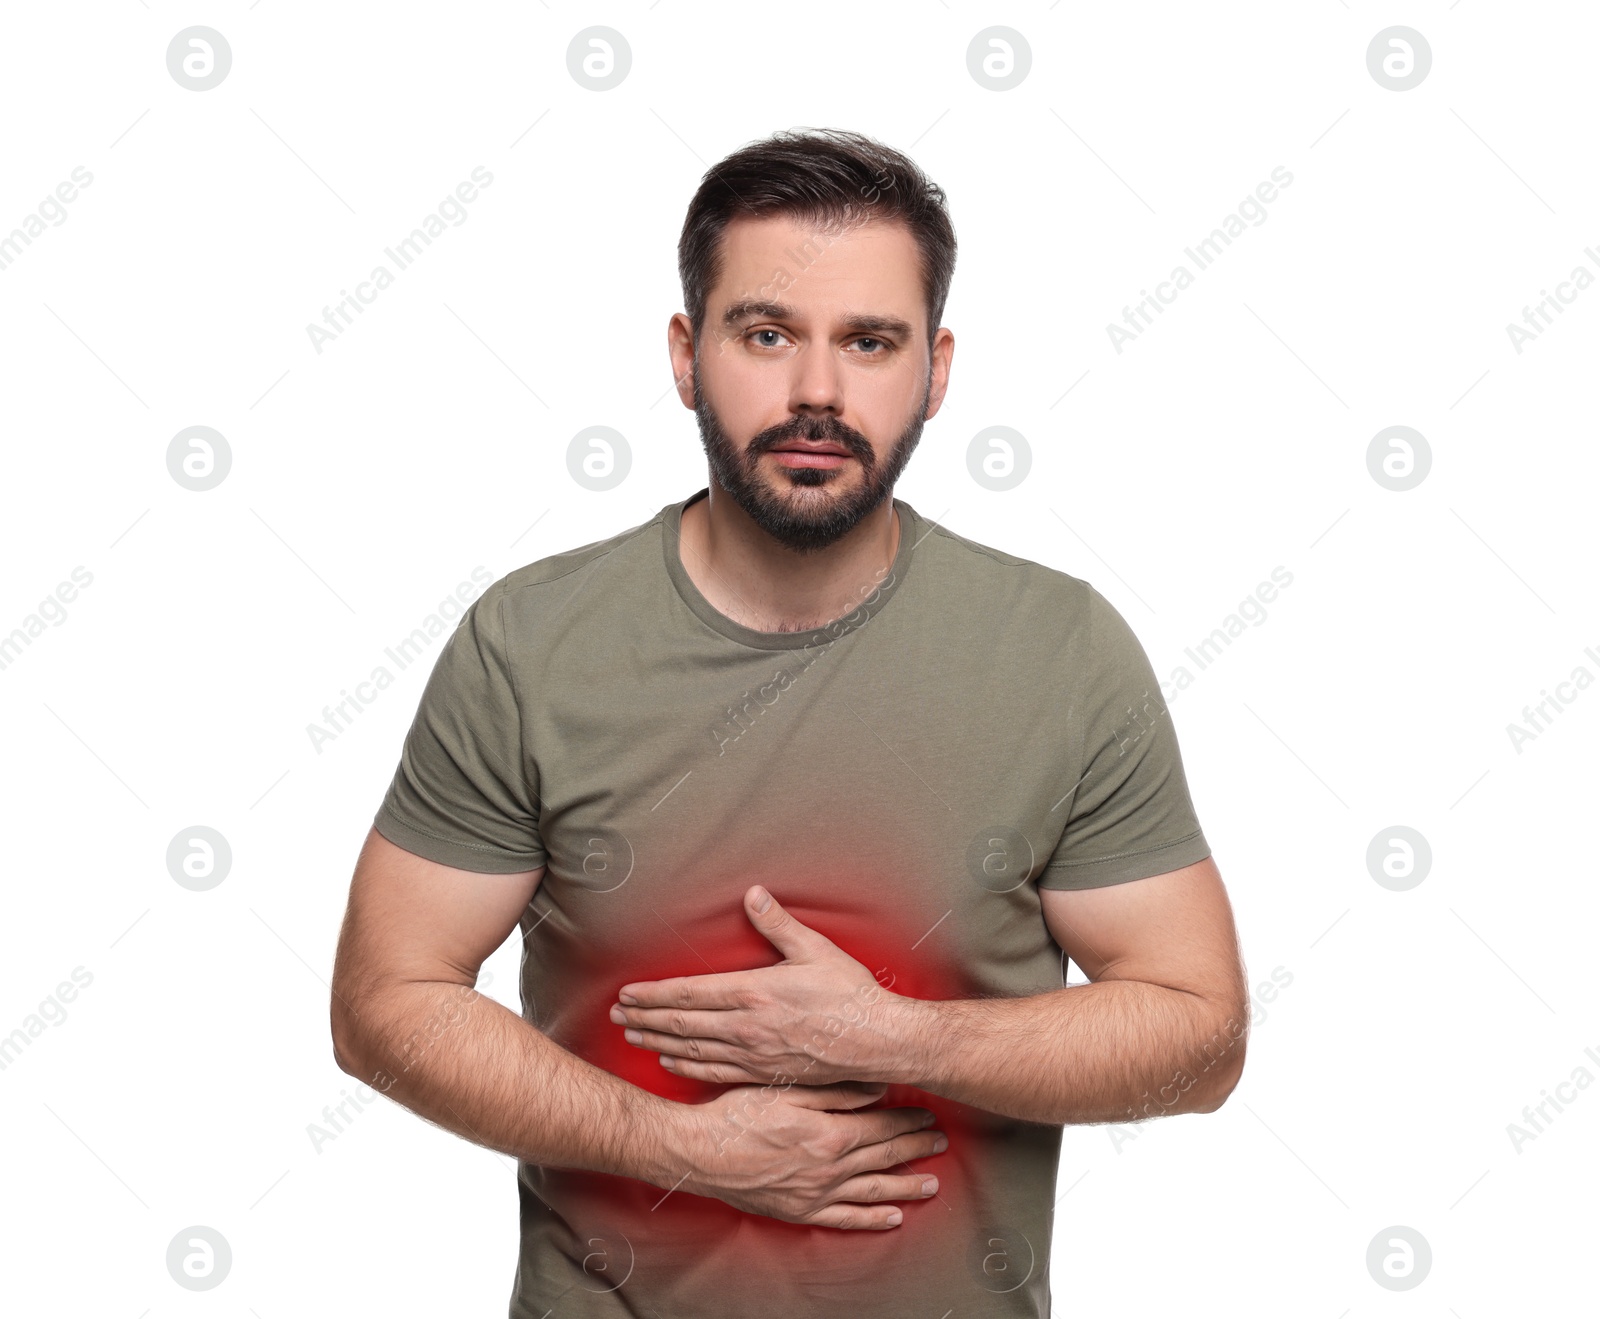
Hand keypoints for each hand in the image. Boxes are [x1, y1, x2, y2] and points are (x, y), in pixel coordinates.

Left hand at [610, 886, 912, 1086]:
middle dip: (645, 1018)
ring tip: (633, 1036)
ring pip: (693, 1050)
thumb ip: (779, 923)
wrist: (878, 1041)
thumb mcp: (815, 950)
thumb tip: (753, 894)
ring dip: (658, 1043)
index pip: (690, 994)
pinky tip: (671, 1063)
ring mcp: (753, 1054)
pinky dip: (688, 1067)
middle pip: (682, 1024)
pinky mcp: (765, 1073)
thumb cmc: (849, 994)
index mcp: (754, 992)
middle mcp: (746, 1026)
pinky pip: (716, 1072)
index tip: (627, 994)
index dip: (654, 995)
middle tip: (616, 1016)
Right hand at [673, 1079, 945, 1229]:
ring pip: (873, 1190)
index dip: (907, 1118)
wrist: (699, 1152)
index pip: (880, 1124)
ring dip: (905, 1185)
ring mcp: (816, 1194)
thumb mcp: (786, 1088)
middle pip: (883, 1156)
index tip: (927, 1113)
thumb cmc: (737, 1114)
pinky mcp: (800, 1212)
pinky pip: (846, 1219)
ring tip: (931, 1183)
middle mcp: (829, 1168)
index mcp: (829, 1133)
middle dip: (914, 1147)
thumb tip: (877, 1088)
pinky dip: (872, 1219)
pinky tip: (892, 1217)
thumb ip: (835, 1090)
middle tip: (939, 1142)